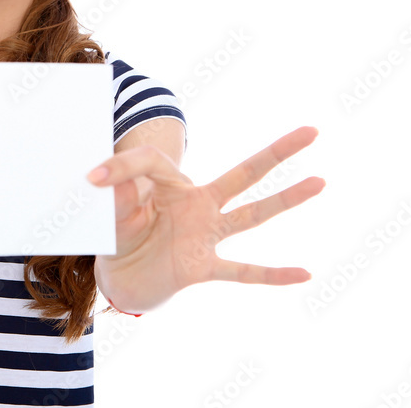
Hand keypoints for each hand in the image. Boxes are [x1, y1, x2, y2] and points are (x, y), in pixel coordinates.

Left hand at [89, 126, 324, 313]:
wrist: (123, 279)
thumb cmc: (120, 238)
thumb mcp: (110, 219)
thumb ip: (115, 202)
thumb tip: (113, 185)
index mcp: (171, 186)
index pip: (154, 163)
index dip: (120, 166)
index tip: (89, 177)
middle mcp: (198, 205)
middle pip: (243, 175)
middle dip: (277, 153)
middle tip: (312, 130)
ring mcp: (205, 235)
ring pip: (251, 215)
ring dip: (286, 200)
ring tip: (320, 181)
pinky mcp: (202, 266)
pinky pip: (241, 270)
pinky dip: (271, 273)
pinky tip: (304, 274)